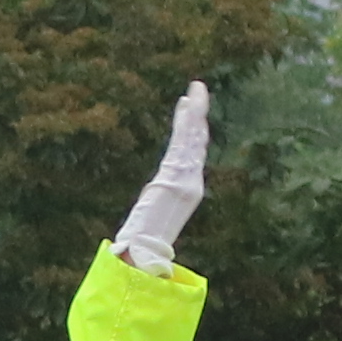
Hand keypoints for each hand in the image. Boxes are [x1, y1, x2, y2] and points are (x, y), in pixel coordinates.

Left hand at [112, 80, 212, 271]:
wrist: (143, 253)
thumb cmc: (143, 245)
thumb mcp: (152, 223)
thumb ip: (154, 212)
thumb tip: (145, 214)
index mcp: (185, 189)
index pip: (191, 153)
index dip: (193, 130)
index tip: (189, 108)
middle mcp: (190, 181)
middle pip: (195, 141)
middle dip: (198, 113)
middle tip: (198, 87)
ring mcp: (185, 178)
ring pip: (192, 138)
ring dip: (195, 111)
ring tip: (196, 89)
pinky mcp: (178, 176)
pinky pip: (183, 143)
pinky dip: (187, 122)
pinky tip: (187, 103)